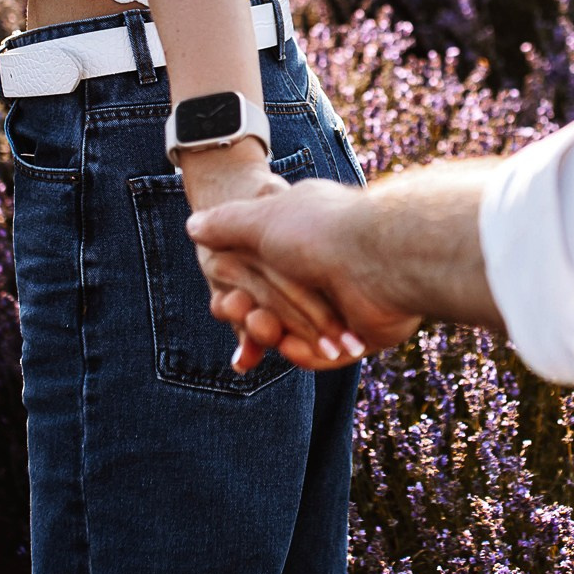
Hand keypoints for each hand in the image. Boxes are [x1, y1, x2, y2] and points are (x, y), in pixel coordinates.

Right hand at [176, 150, 366, 373]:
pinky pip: (327, 353)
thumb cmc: (318, 231)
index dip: (242, 287)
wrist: (379, 258)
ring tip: (261, 330)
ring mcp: (348, 302)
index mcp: (307, 237)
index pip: (265, 268)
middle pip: (280, 305)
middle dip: (256, 313)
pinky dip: (306, 354)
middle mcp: (327, 268)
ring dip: (277, 335)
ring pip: (301, 331)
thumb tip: (193, 226)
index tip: (224, 299)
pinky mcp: (365, 334)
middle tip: (238, 314)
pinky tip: (289, 351)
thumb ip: (225, 224)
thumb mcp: (260, 219)